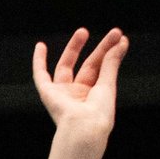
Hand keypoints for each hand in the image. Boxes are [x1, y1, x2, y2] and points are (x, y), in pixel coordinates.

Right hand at [33, 27, 125, 144]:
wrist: (83, 127)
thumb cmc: (98, 114)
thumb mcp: (108, 84)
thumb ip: (111, 62)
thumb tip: (120, 42)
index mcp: (93, 96)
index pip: (102, 69)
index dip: (111, 52)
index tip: (121, 39)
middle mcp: (77, 94)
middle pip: (88, 65)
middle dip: (100, 48)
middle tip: (114, 32)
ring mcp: (62, 93)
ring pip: (67, 65)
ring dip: (74, 47)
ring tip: (83, 31)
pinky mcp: (48, 93)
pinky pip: (40, 76)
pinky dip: (38, 62)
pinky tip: (40, 47)